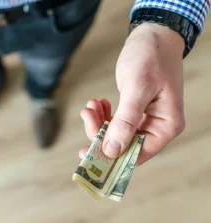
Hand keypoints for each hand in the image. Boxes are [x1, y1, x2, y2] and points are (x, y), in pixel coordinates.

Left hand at [79, 23, 185, 165]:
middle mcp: (158, 127)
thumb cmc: (151, 57)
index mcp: (166, 125)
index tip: (87, 152)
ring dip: (100, 123)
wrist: (153, 35)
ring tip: (90, 106)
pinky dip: (104, 115)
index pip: (137, 154)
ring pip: (117, 134)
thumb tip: (113, 150)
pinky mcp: (136, 111)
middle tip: (87, 115)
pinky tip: (98, 104)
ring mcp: (146, 119)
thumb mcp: (137, 87)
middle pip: (124, 145)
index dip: (111, 157)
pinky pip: (116, 122)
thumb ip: (126, 120)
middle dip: (101, 133)